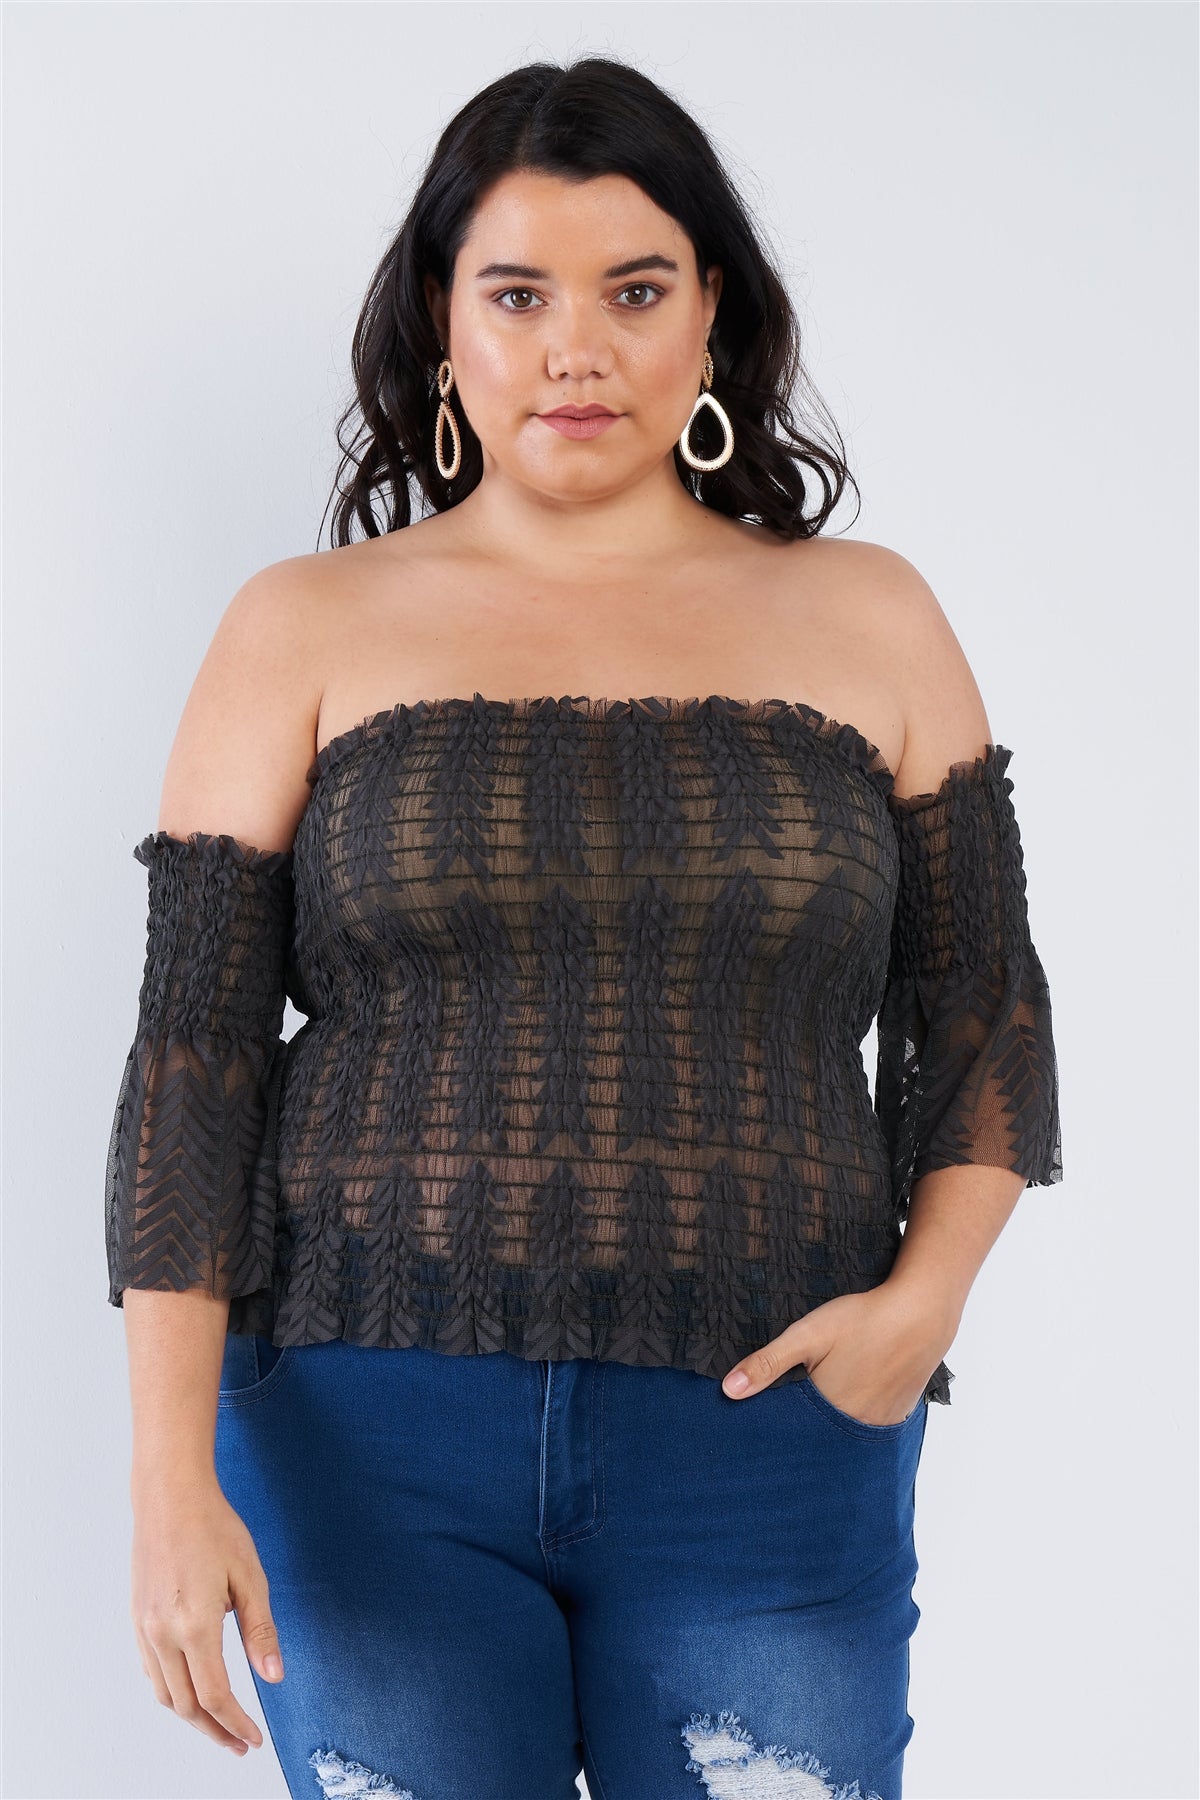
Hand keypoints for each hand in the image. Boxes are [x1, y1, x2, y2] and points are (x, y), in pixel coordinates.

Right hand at [131, 1472, 283, 1754]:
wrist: (170, 1497)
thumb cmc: (214, 1528)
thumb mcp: (249, 1576)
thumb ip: (260, 1630)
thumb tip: (274, 1677)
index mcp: (194, 1625)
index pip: (216, 1695)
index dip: (237, 1724)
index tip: (254, 1738)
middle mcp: (162, 1634)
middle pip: (187, 1705)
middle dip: (215, 1731)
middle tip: (240, 1743)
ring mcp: (144, 1629)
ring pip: (165, 1694)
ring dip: (192, 1717)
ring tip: (219, 1724)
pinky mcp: (137, 1620)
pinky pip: (152, 1672)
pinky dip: (172, 1692)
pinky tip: (192, 1689)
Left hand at [721, 1279, 957, 1424]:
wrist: (922, 1313)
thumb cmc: (862, 1321)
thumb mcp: (808, 1335)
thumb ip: (768, 1363)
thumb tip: (729, 1391)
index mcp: (827, 1413)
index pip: (791, 1436)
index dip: (775, 1431)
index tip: (758, 1431)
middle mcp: (854, 1427)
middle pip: (818, 1440)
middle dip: (800, 1433)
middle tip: (787, 1420)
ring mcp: (879, 1424)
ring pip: (844, 1436)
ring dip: (828, 1429)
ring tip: (816, 1410)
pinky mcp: (897, 1414)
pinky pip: (867, 1428)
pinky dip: (853, 1421)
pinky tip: (848, 1400)